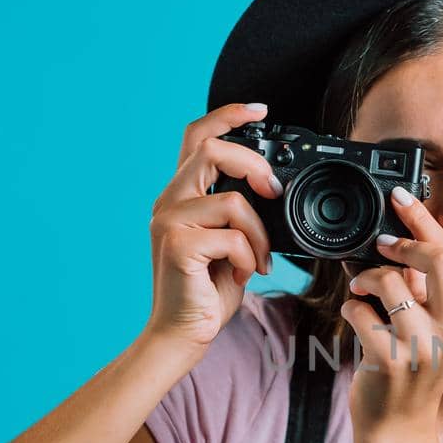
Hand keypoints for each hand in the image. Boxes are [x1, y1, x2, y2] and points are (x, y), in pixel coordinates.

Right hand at [143, 102, 283, 349]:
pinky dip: (249, 257)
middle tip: (274, 191)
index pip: (197, 136)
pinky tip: (242, 274)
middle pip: (211, 150)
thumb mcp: (230, 243)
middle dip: (254, 165)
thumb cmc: (208, 291)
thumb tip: (271, 192)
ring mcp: (168, 222)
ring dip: (258, 234)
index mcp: (181, 196)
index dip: (228, 115)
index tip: (260, 109)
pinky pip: (231, 236)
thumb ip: (239, 213)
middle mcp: (169, 202)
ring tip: (258, 260)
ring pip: (232, 201)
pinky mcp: (177, 245)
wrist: (183, 334)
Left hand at [341, 187, 442, 429]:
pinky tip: (359, 322)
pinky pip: (359, 311)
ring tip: (362, 291)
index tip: (400, 195)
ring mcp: (425, 347)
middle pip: (437, 259)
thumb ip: (422, 284)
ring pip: (390, 282)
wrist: (397, 423)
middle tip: (381, 247)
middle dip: (402, 243)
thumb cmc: (408, 365)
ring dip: (365, 280)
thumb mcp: (429, 323)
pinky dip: (351, 309)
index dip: (423, 219)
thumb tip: (393, 234)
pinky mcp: (392, 361)